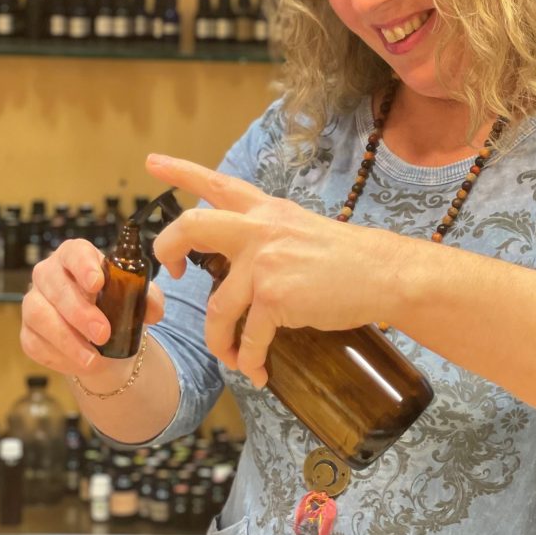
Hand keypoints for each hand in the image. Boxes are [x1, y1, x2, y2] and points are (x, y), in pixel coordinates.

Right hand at [19, 240, 165, 379]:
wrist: (103, 337)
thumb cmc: (117, 305)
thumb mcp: (138, 298)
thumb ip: (149, 299)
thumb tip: (154, 312)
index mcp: (76, 256)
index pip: (74, 252)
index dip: (83, 266)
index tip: (97, 283)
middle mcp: (49, 274)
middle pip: (56, 286)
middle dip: (79, 312)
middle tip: (103, 334)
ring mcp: (34, 302)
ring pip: (39, 315)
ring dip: (66, 339)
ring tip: (93, 359)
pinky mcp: (28, 331)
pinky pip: (34, 342)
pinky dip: (58, 356)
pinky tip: (80, 364)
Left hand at [146, 153, 401, 387]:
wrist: (383, 273)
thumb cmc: (348, 259)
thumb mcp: (302, 230)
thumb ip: (268, 237)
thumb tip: (242, 262)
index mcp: (266, 211)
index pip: (218, 184)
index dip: (181, 171)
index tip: (152, 163)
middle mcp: (259, 230)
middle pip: (192, 228)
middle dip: (166, 250)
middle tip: (167, 273)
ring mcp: (264, 263)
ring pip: (216, 307)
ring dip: (218, 340)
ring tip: (230, 356)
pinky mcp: (275, 297)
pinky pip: (248, 337)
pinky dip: (249, 359)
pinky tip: (256, 371)